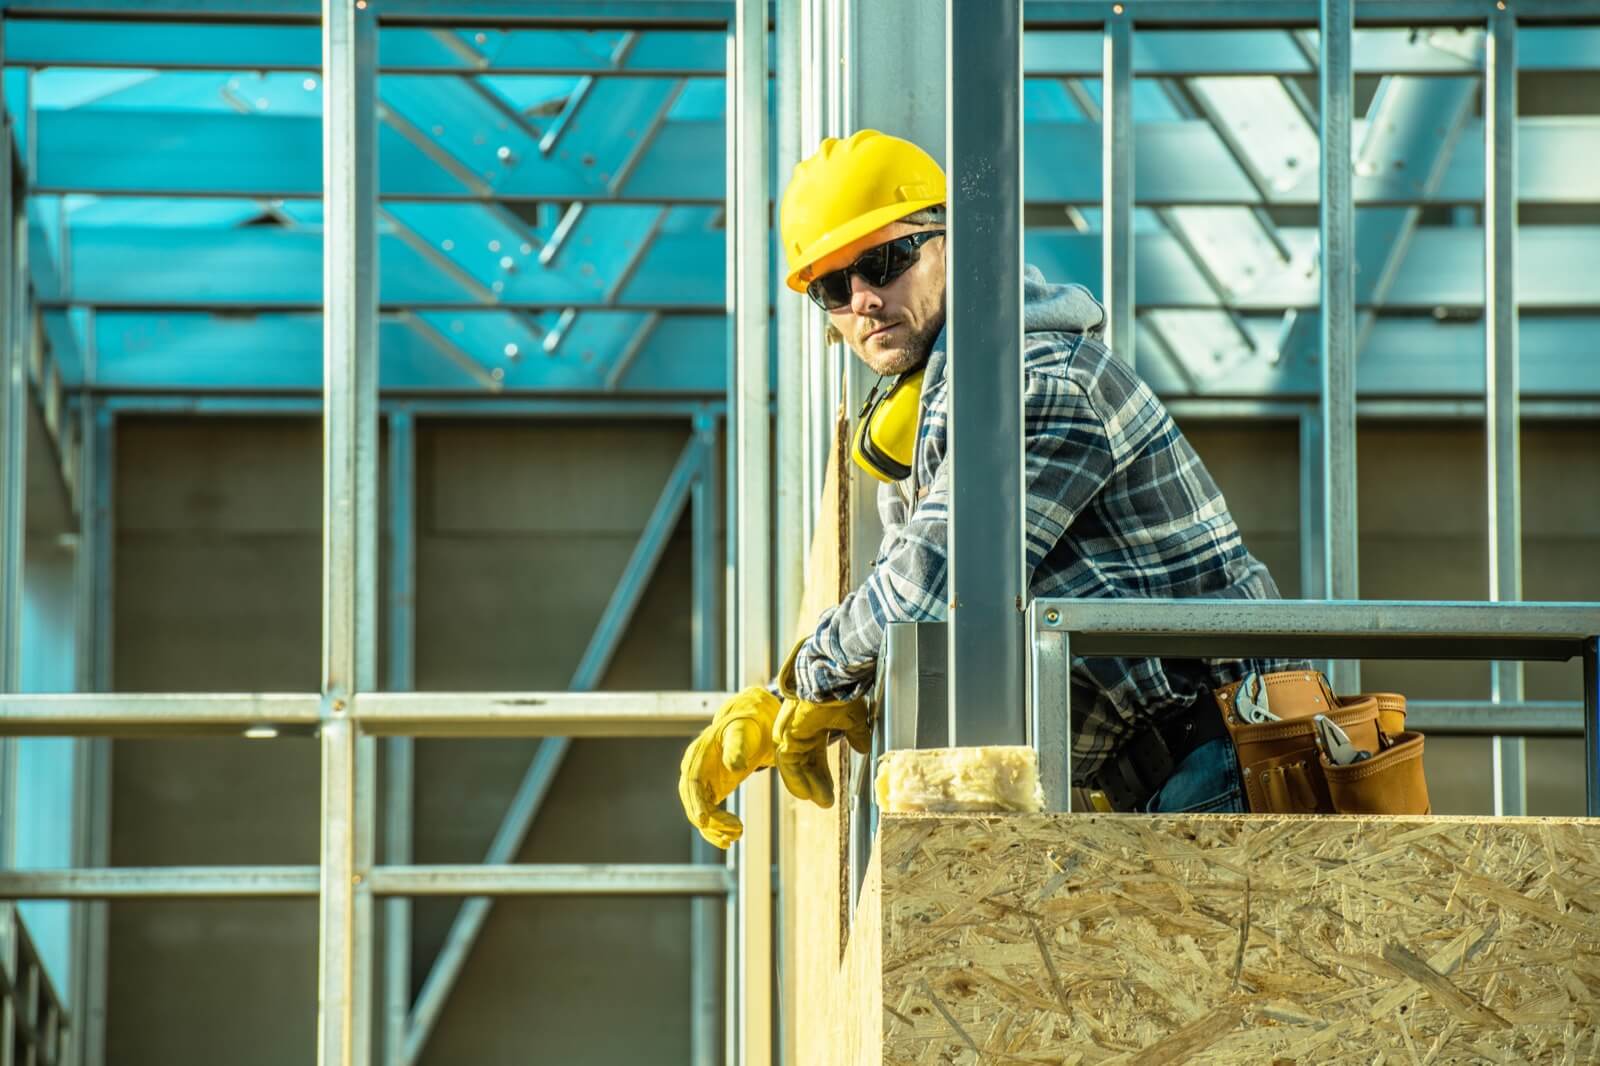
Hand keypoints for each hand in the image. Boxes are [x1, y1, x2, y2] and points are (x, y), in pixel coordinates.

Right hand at [678, 687, 780, 848]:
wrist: (749, 727)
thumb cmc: (746, 728)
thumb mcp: (742, 734)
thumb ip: (737, 748)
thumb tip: (733, 766)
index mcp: (696, 756)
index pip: (691, 784)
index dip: (695, 803)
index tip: (703, 821)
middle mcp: (692, 771)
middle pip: (693, 803)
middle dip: (711, 821)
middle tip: (736, 831)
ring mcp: (699, 783)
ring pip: (699, 813)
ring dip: (715, 829)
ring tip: (738, 835)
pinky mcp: (708, 792)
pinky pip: (707, 815)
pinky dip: (716, 829)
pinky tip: (729, 840)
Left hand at [772, 695, 870, 808]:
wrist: (830, 677)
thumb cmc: (839, 691)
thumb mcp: (853, 717)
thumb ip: (856, 734)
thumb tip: (865, 748)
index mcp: (813, 724)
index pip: (815, 755)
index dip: (822, 773)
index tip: (831, 789)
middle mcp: (799, 729)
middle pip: (806, 763)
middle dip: (817, 782)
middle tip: (827, 801)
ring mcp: (790, 732)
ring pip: (795, 766)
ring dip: (808, 785)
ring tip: (822, 802)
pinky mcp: (785, 734)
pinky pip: (787, 763)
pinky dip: (795, 779)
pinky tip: (806, 794)